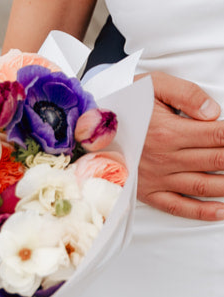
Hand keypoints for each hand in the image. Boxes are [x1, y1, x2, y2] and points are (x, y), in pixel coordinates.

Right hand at [137, 71, 223, 220]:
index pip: (218, 135)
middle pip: (216, 160)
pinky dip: (202, 211)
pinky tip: (222, 211)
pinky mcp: (147, 191)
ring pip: (203, 185)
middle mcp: (164, 157)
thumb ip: (185, 94)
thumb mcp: (152, 84)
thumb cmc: (123, 100)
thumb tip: (214, 113)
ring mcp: (156, 177)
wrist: (86, 122)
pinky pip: (178, 206)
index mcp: (168, 130)